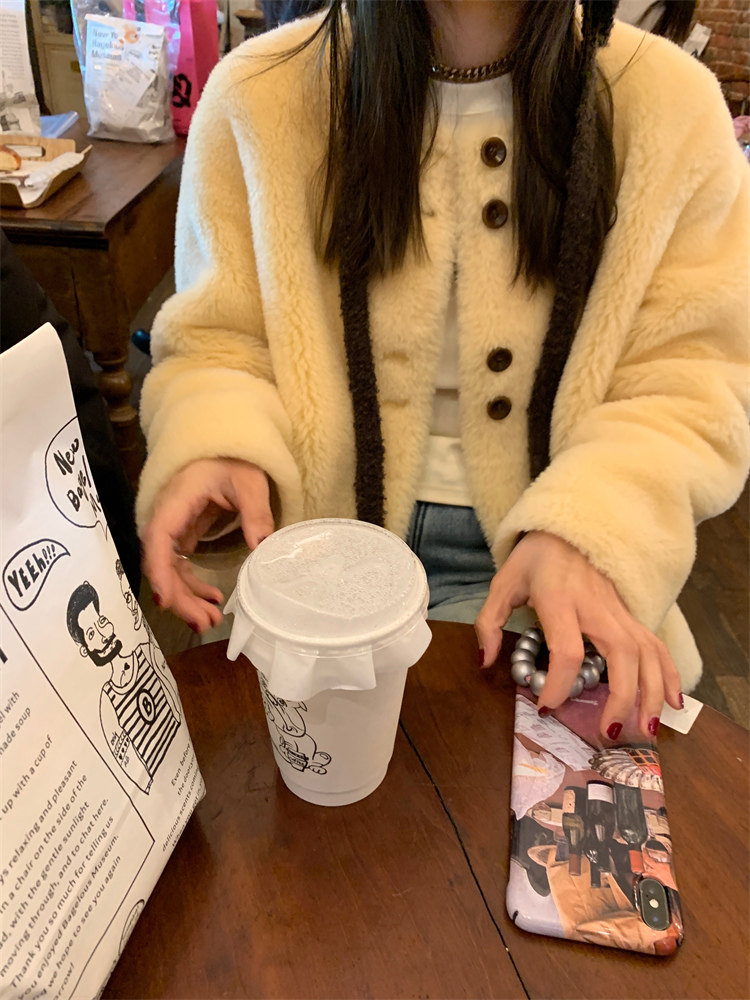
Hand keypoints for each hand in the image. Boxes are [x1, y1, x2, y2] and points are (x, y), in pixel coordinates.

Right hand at [142, 458, 273, 632]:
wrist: (227, 447)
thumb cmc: (235, 459)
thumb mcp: (250, 481)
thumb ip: (256, 511)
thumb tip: (261, 545)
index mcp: (177, 499)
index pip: (159, 537)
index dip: (160, 570)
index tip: (167, 599)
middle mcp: (167, 516)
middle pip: (161, 562)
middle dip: (179, 596)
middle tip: (205, 622)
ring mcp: (173, 527)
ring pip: (169, 569)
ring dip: (186, 598)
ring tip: (211, 620)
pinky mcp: (183, 534)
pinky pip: (180, 566)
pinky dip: (192, 586)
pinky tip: (212, 600)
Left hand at [474, 531, 682, 738]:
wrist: (567, 528)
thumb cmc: (534, 559)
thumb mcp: (503, 584)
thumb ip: (489, 623)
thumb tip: (486, 662)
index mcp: (559, 599)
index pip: (566, 648)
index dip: (560, 682)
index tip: (547, 707)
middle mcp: (596, 606)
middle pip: (621, 653)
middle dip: (622, 696)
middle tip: (611, 734)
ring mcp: (618, 610)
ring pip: (647, 651)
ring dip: (652, 691)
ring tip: (647, 728)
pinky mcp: (630, 614)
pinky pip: (657, 645)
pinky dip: (671, 673)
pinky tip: (673, 703)